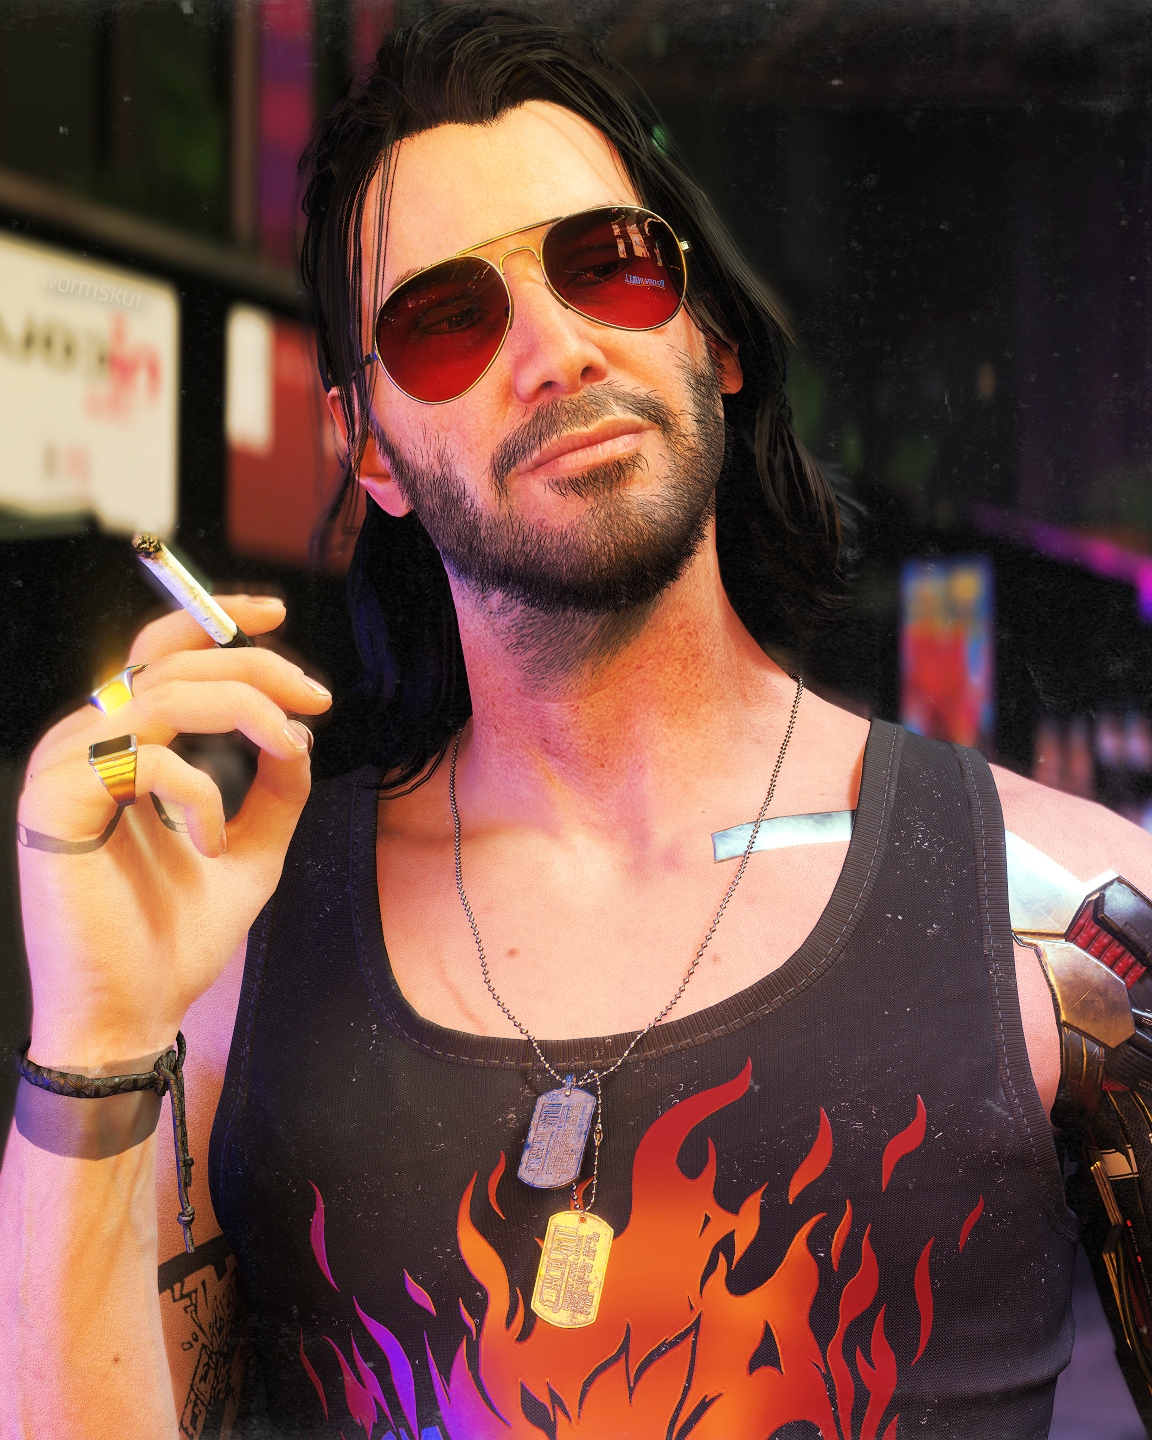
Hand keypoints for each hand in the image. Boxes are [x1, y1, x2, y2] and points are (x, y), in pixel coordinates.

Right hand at [16, 596, 331, 1071]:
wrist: (130, 1013)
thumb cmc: (178, 937)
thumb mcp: (251, 849)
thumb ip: (275, 792)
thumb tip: (302, 737)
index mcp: (121, 747)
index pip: (160, 655)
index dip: (215, 622)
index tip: (278, 619)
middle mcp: (85, 745)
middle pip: (172, 662)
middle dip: (257, 668)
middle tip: (316, 699)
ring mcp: (62, 770)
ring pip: (164, 694)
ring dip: (242, 711)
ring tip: (285, 751)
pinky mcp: (53, 803)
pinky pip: (144, 757)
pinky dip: (199, 789)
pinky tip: (212, 837)